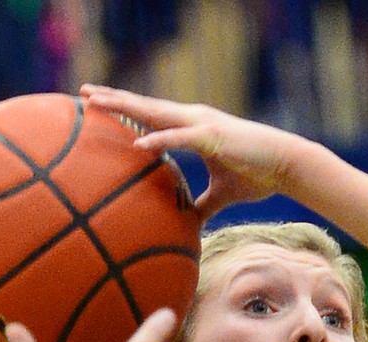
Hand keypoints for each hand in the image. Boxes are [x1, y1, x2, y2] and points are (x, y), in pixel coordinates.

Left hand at [81, 86, 295, 220]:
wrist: (285, 165)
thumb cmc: (257, 175)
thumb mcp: (222, 195)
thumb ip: (202, 205)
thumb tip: (189, 223)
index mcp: (191, 128)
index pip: (151, 116)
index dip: (124, 110)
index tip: (97, 107)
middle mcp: (192, 119)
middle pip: (144, 106)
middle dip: (113, 98)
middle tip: (82, 92)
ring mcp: (200, 124)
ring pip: (155, 113)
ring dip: (125, 107)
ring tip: (97, 103)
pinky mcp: (212, 137)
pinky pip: (179, 138)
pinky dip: (158, 140)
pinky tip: (137, 144)